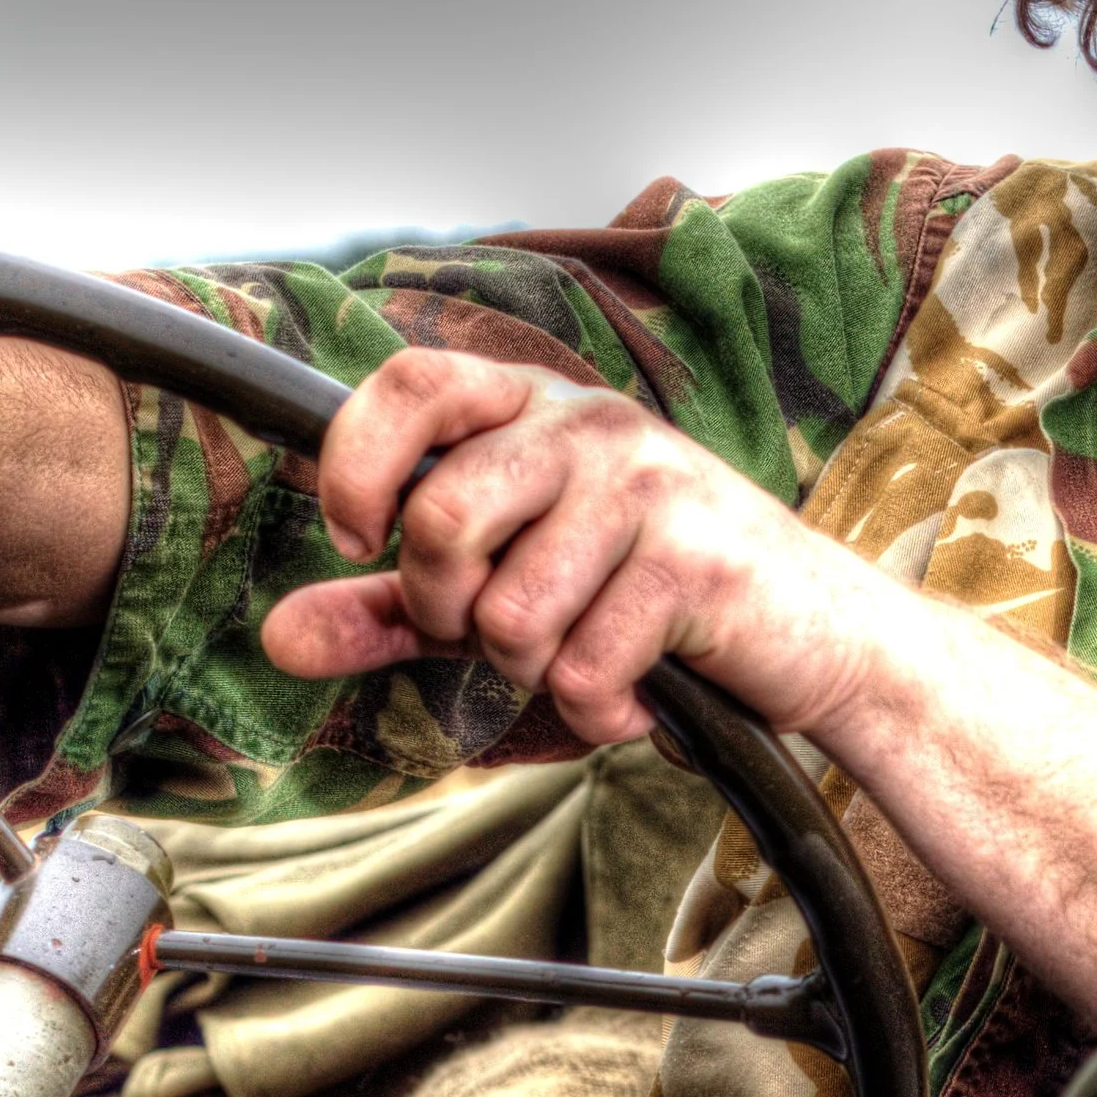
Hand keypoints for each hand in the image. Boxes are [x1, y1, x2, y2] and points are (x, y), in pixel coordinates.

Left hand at [260, 348, 884, 742]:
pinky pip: (584, 669)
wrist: (816, 633)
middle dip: (449, 612)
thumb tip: (280, 638)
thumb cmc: (651, 598)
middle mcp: (590, 425)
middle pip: (442, 518)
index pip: (411, 384)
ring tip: (587, 657)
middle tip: (497, 632)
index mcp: (535, 407)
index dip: (357, 464)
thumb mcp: (510, 589)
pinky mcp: (697, 562)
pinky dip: (599, 713)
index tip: (358, 537)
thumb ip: (395, 607)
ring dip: (535, 672)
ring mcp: (650, 487)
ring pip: (510, 615)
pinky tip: (638, 690)